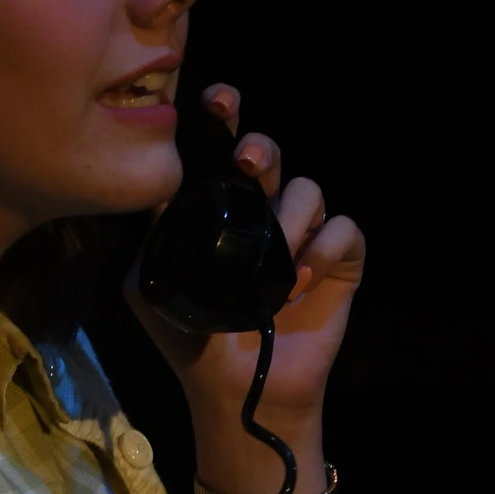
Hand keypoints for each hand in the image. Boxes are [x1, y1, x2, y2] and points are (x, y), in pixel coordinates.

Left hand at [126, 82, 365, 438]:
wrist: (238, 392)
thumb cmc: (193, 341)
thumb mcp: (152, 289)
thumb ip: (150, 240)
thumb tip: (155, 192)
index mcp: (219, 209)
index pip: (222, 148)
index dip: (224, 115)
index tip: (217, 101)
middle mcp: (263, 211)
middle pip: (269, 152)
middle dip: (260, 147)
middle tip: (247, 162)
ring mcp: (304, 234)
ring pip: (309, 190)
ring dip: (288, 222)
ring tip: (272, 268)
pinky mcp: (341, 262)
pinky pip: (344, 230)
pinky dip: (322, 252)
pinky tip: (297, 284)